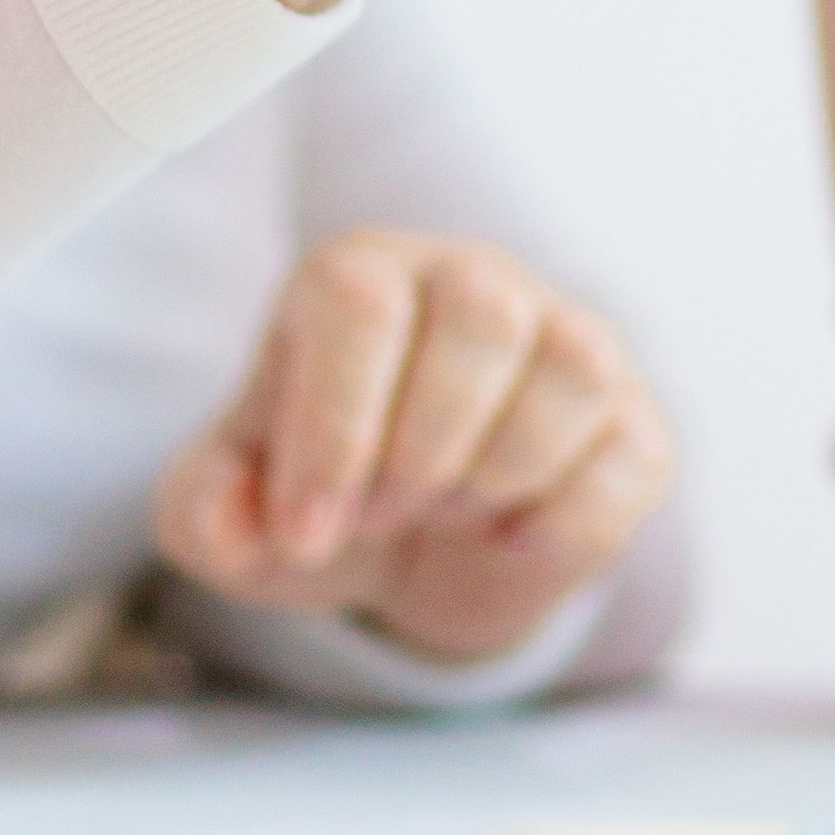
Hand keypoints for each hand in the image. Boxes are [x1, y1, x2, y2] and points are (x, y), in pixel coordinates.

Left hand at [153, 229, 674, 666]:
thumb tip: (236, 523)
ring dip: (496, 474)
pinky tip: (510, 537)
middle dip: (422, 448)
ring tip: (449, 512)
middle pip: (482, 311)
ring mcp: (568, 342)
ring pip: (574, 365)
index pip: (360, 302)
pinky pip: (628, 455)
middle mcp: (474, 281)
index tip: (309, 530)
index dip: (333, 430)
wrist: (415, 558)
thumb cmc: (324, 499)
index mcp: (363, 275)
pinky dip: (561, 523)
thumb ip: (202, 512)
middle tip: (383, 513)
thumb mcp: (233, 518)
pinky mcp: (632, 422)